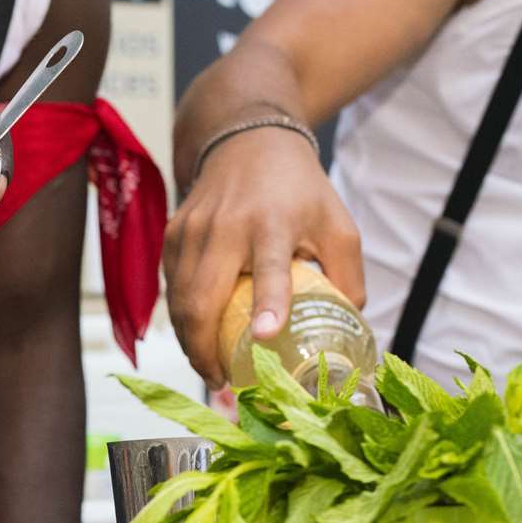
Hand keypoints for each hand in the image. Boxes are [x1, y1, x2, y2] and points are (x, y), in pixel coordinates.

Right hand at [163, 125, 365, 387]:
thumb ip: (347, 276)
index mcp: (273, 223)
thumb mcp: (337, 224)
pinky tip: (196, 338)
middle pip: (203, 299)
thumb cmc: (298, 189)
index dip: (267, 303)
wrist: (248, 140)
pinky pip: (171, 289)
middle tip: (223, 382)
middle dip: (206, 350)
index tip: (265, 335)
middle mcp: (226, 226)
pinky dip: (181, 321)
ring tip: (210, 369)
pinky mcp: (173, 235)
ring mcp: (192, 231)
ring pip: (180, 302)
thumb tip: (349, 328)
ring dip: (191, 343)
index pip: (269, 268)